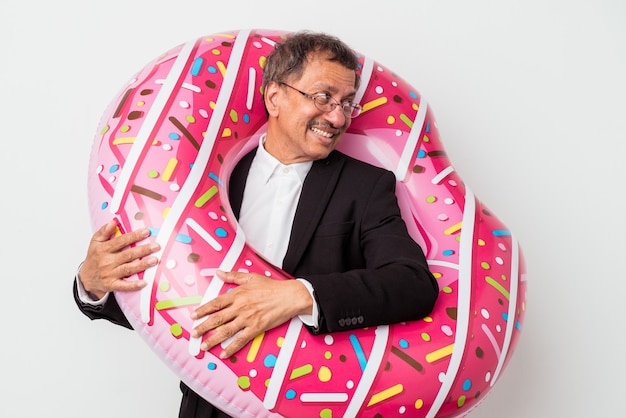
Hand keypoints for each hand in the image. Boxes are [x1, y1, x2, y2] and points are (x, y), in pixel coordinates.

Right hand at [78, 219, 159, 298]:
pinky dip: (133, 285)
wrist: (86, 277)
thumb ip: (104, 231)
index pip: (120, 241)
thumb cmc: (95, 257)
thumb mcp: (95, 242)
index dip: (134, 236)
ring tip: (154, 260)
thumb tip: (113, 222)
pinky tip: (144, 283)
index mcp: (103, 249)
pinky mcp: (111, 285)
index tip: (146, 232)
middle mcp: (107, 261)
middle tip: (156, 246)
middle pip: (127, 255)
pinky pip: (123, 285)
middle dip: (143, 250)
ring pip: (128, 269)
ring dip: (142, 265)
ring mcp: (109, 274)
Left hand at [190, 270, 312, 357]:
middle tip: (194, 333)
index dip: (203, 310)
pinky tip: (224, 353)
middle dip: (203, 327)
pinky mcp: (256, 328)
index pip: (216, 303)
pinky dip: (232, 348)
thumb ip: (233, 276)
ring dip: (213, 339)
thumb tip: (219, 273)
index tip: (194, 315)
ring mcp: (248, 318)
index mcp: (238, 294)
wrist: (290, 296)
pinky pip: (241, 340)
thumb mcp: (251, 277)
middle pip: (217, 318)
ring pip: (226, 331)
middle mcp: (240, 307)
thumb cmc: (272, 287)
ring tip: (204, 346)